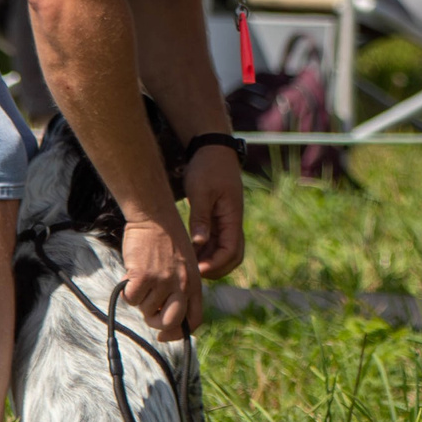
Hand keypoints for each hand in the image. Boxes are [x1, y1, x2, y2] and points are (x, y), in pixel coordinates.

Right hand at [119, 204, 203, 341]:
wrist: (155, 216)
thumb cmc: (167, 241)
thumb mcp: (185, 265)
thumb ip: (180, 289)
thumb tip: (163, 317)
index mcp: (195, 283)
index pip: (194, 320)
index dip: (179, 333)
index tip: (164, 335)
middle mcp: (182, 284)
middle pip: (170, 322)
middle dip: (156, 322)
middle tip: (148, 309)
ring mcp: (163, 281)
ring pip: (145, 309)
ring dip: (139, 298)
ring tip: (142, 277)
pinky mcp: (143, 276)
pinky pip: (131, 299)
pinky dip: (127, 291)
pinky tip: (131, 275)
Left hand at [183, 145, 246, 278]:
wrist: (212, 148)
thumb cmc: (207, 167)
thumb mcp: (201, 192)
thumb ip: (201, 218)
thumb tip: (199, 243)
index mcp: (233, 217)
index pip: (231, 252)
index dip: (215, 265)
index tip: (196, 269)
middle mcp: (233, 223)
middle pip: (232, 257)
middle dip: (216, 269)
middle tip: (193, 272)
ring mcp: (226, 221)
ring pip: (224, 251)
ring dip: (209, 261)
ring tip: (188, 263)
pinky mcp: (218, 219)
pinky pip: (216, 242)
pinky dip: (205, 251)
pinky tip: (189, 251)